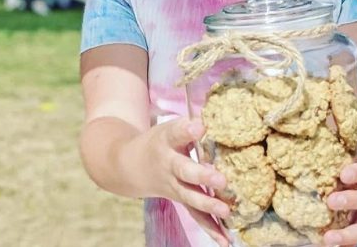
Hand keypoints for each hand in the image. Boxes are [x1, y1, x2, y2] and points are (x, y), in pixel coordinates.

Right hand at [145, 117, 230, 245]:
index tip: (201, 126)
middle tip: (221, 180)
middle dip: (202, 176)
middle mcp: (169, 164)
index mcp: (166, 140)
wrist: (129, 166)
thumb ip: (192, 127)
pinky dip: (211, 229)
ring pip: (190, 197)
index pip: (177, 133)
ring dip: (208, 205)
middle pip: (184, 171)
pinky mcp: (181, 200)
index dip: (188, 130)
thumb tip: (222, 121)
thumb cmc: (159, 142)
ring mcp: (173, 185)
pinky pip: (195, 217)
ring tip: (226, 211)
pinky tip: (226, 240)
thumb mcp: (170, 128)